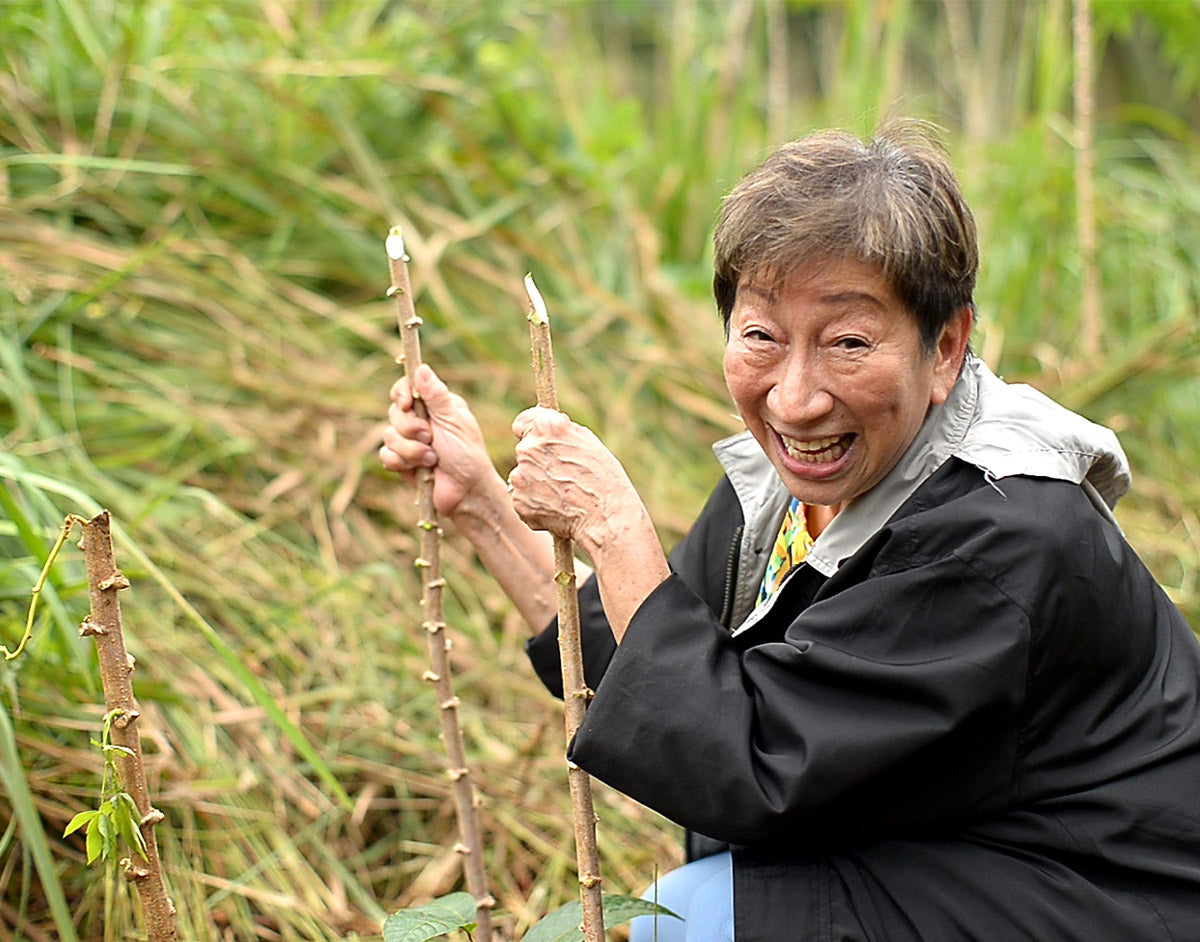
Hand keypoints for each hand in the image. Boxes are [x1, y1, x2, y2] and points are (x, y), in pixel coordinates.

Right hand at [379, 365, 500, 518]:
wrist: (466, 492)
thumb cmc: (468, 455)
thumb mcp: (455, 421)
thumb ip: (436, 395)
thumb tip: (421, 368)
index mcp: (435, 406)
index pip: (406, 388)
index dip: (401, 394)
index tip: (408, 404)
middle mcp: (420, 420)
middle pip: (394, 411)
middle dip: (410, 427)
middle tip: (430, 438)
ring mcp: (409, 441)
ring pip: (388, 435)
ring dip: (410, 449)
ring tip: (432, 459)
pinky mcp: (401, 462)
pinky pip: (386, 455)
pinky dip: (401, 462)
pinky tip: (419, 469)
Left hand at [508, 407, 639, 554]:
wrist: (604, 517)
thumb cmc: (604, 479)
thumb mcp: (588, 443)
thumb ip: (561, 433)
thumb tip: (546, 431)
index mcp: (546, 427)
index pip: (522, 422)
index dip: (530, 432)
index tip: (537, 441)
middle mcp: (528, 448)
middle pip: (525, 451)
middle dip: (539, 462)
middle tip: (563, 477)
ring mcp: (520, 475)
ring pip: (524, 477)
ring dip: (537, 484)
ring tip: (564, 496)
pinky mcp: (518, 500)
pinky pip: (524, 499)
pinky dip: (536, 504)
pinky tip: (557, 509)